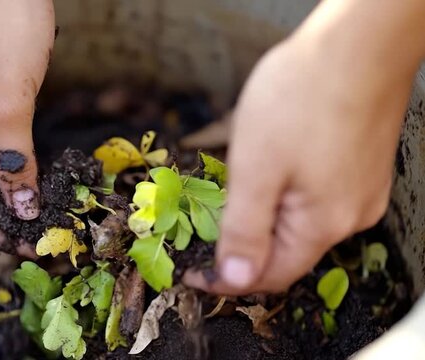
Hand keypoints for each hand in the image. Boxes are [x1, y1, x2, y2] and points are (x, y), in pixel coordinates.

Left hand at [184, 22, 415, 293]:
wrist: (357, 43)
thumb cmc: (301, 98)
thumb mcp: (256, 168)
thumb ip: (245, 228)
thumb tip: (236, 278)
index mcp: (322, 224)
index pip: (268, 277)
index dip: (227, 280)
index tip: (193, 275)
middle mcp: (350, 216)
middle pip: (285, 251)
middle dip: (242, 244)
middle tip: (205, 228)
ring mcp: (361, 190)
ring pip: (298, 222)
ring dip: (262, 215)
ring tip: (233, 192)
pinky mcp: (361, 167)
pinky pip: (315, 196)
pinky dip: (283, 194)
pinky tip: (269, 170)